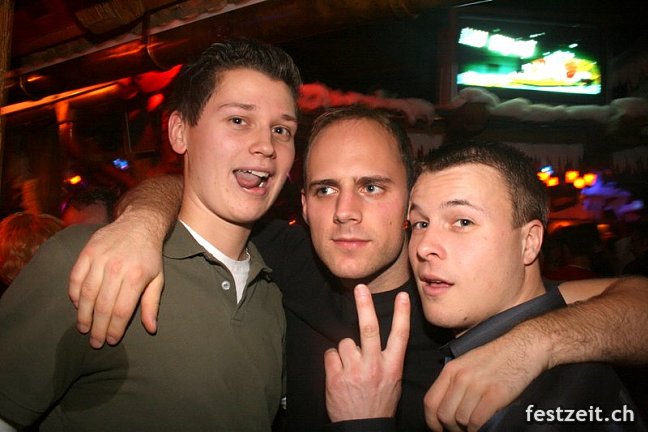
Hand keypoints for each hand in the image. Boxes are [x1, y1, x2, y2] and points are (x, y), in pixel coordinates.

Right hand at [68, 210, 164, 347]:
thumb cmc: (149, 255)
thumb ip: (152, 304)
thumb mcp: (158, 279)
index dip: (114, 329)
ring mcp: (99, 259)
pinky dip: (74, 294)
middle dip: (97, 328)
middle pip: (102, 306)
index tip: (111, 341)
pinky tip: (78, 306)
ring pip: (86, 294)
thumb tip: (151, 328)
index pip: (121, 311)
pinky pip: (75, 278)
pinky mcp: (87, 252)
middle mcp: (116, 268)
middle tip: (95, 342)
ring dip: (83, 315)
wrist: (139, 224)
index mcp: (136, 277)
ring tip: (84, 328)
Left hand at [324, 284, 409, 420]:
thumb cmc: (378, 403)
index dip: (401, 314)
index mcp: (392, 367)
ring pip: (345, 342)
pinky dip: (332, 360)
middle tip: (361, 288)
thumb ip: (387, 359)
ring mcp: (354, 371)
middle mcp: (374, 366)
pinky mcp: (336, 377)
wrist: (363, 428)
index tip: (402, 296)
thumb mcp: (392, 381)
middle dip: (365, 306)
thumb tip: (381, 338)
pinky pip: (330, 354)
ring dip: (345, 350)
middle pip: (369, 329)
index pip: (399, 336)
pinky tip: (338, 373)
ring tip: (349, 367)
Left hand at [424, 327, 548, 430]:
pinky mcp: (495, 395)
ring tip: (472, 426)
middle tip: (459, 429)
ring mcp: (477, 386)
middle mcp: (461, 377)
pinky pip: (476, 421)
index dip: (432, 421)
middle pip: (444, 415)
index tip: (438, 428)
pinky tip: (481, 426)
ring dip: (466, 428)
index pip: (430, 402)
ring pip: (460, 420)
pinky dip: (477, 428)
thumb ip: (453, 381)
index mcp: (451, 369)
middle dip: (451, 427)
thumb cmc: (496, 358)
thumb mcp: (467, 363)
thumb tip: (443, 406)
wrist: (523, 348)